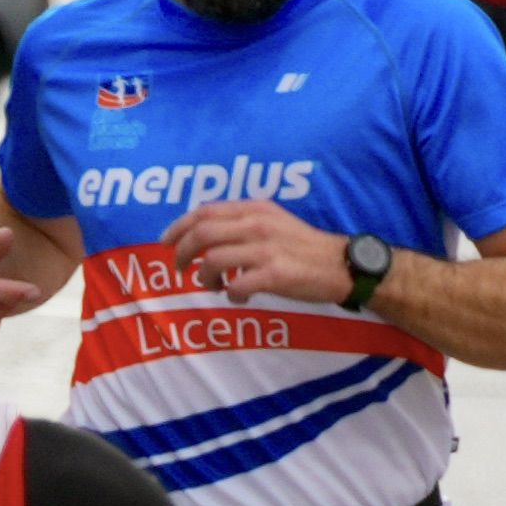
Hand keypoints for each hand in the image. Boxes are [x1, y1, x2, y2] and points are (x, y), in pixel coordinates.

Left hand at [164, 197, 351, 305]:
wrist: (340, 265)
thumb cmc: (303, 247)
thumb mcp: (273, 222)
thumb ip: (242, 223)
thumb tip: (206, 236)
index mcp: (254, 209)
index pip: (205, 211)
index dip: (178, 227)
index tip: (165, 242)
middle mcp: (257, 224)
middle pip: (202, 234)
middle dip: (182, 253)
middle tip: (179, 269)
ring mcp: (265, 249)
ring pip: (213, 261)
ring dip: (204, 278)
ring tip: (212, 286)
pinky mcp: (274, 274)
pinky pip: (236, 286)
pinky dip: (230, 294)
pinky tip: (238, 297)